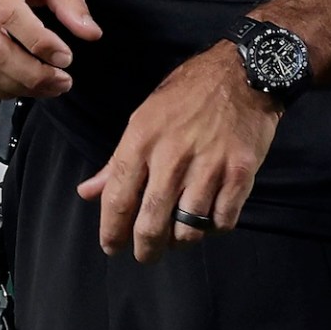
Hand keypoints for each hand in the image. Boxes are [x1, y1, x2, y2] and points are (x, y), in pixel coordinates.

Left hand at [79, 41, 276, 261]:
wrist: (243, 75)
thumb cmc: (187, 95)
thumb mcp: (144, 118)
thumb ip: (117, 162)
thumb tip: (87, 192)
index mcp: (142, 141)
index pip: (118, 198)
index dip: (112, 231)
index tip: (111, 246)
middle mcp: (173, 157)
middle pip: (151, 223)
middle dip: (145, 249)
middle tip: (146, 254)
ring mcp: (209, 168)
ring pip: (188, 229)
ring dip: (180, 240)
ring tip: (177, 234)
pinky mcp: (240, 174)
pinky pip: (222, 221)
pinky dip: (213, 228)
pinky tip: (208, 218)